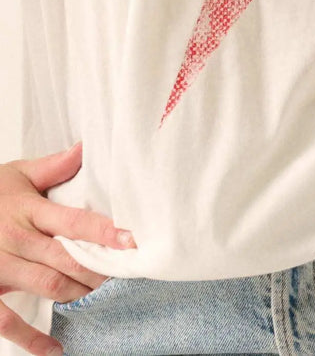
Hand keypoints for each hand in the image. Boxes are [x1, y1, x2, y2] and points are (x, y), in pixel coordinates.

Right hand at [0, 140, 136, 355]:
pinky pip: (7, 321)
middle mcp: (15, 239)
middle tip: (126, 274)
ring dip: (78, 293)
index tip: (130, 240)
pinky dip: (30, 338)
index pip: (71, 221)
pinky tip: (54, 348)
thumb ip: (53, 166)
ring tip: (104, 295)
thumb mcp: (18, 174)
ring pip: (47, 285)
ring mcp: (0, 267)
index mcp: (27, 209)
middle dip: (98, 268)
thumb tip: (85, 148)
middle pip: (65, 257)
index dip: (102, 231)